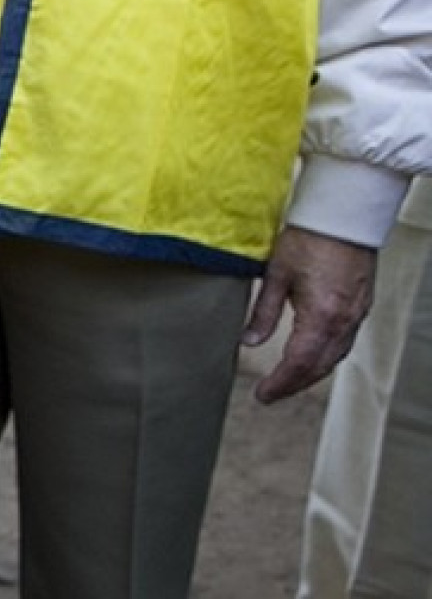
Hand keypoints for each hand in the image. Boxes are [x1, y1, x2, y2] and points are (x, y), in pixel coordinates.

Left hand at [243, 226, 375, 402]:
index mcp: (322, 316)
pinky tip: (313, 357)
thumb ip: (263, 312)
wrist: (345, 215)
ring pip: (335, 357)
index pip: (299, 364)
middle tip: (271, 395)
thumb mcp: (276, 275)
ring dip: (311, 374)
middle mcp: (344, 320)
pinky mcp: (361, 305)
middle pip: (319, 366)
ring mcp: (356, 314)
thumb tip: (249, 341)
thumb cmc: (311, 237)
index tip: (262, 395)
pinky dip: (326, 356)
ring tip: (287, 382)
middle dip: (294, 385)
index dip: (279, 384)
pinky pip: (345, 342)